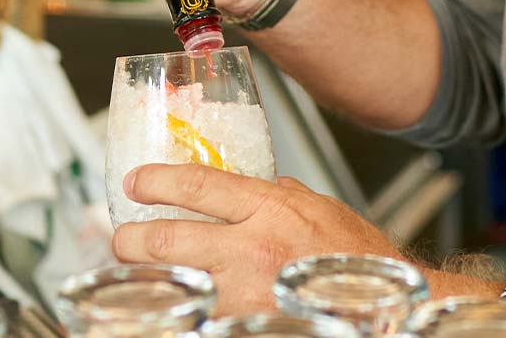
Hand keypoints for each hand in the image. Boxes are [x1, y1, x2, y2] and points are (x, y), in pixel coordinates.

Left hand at [114, 165, 403, 315]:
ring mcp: (246, 293)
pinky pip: (201, 317)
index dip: (157, 181)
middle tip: (122, 238)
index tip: (136, 182)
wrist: (383, 302)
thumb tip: (244, 183)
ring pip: (177, 282)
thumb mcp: (317, 205)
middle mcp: (252, 248)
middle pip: (170, 237)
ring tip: (138, 275)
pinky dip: (183, 311)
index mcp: (270, 208)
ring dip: (152, 279)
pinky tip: (173, 307)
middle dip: (133, 238)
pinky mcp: (248, 324)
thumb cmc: (354, 257)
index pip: (197, 185)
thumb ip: (276, 193)